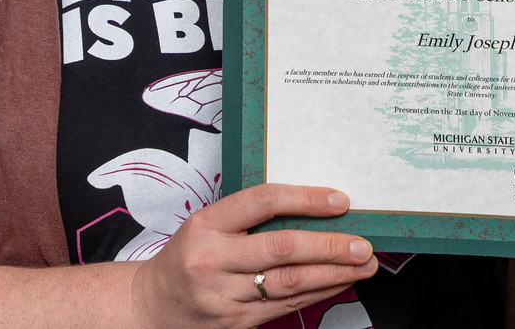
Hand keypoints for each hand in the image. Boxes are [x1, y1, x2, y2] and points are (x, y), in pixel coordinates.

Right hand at [130, 184, 376, 328]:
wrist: (152, 305)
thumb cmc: (189, 255)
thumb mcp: (208, 224)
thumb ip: (251, 217)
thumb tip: (314, 209)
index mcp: (207, 224)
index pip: (263, 202)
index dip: (306, 199)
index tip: (340, 201)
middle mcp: (213, 259)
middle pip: (282, 249)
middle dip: (330, 246)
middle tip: (363, 244)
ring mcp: (223, 296)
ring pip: (289, 282)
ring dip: (333, 274)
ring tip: (362, 265)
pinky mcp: (235, 323)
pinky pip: (284, 306)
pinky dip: (317, 293)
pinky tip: (338, 283)